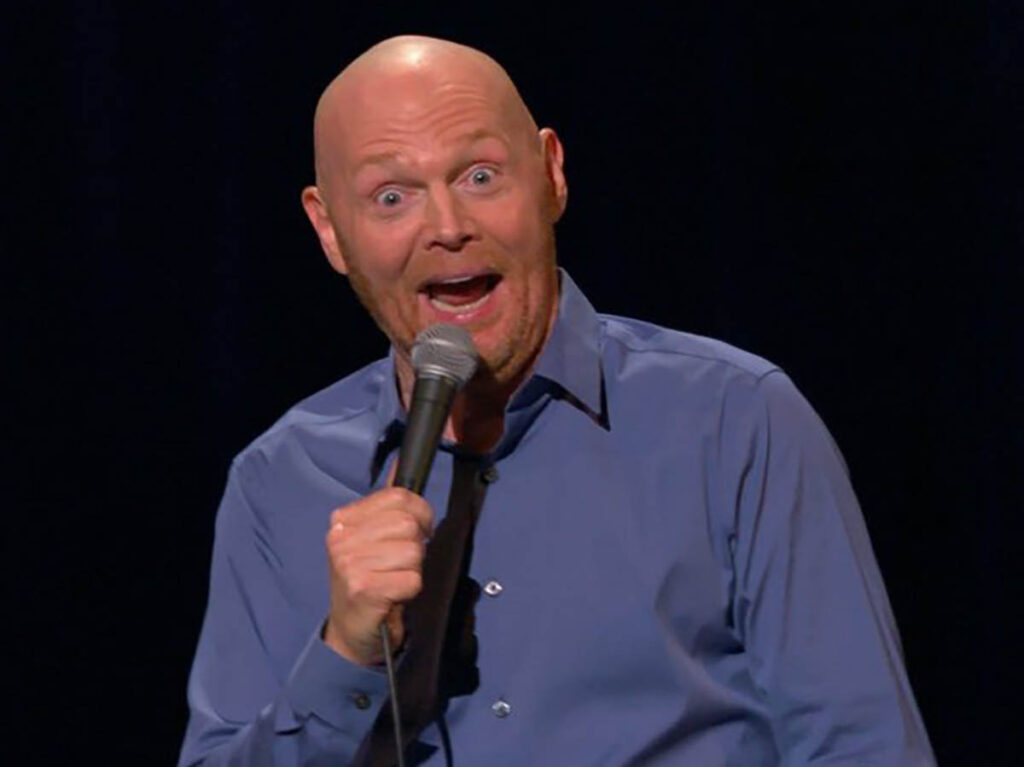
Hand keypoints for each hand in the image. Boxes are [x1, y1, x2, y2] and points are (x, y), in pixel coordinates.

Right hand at [323, 485, 432, 665]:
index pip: (399, 496)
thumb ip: (387, 504)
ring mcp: (349, 564)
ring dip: (413, 570)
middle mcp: (342, 538)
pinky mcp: (363, 589)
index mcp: (344, 519)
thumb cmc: (367, 582)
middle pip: (408, 524)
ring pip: (413, 552)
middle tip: (401, 564)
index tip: (415, 532)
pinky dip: (410, 590)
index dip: (420, 514)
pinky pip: (412, 579)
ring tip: (393, 579)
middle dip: (416, 546)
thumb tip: (400, 467)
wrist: (351, 632)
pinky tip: (394, 596)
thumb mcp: (371, 537)